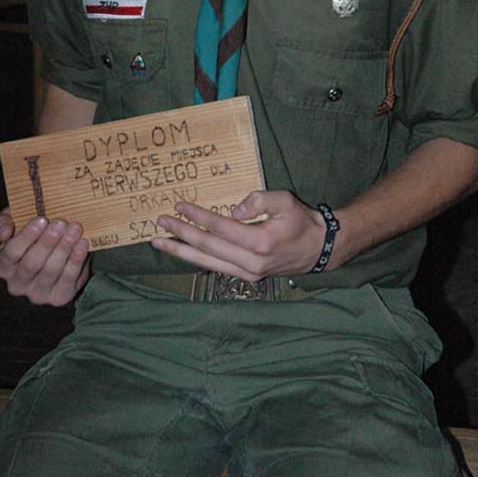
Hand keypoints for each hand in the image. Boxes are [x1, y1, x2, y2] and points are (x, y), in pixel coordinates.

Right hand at [0, 208, 90, 305]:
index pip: (11, 253)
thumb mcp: (13, 222)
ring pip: (51, 271)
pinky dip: (76, 260)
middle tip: (61, 223)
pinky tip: (82, 243)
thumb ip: (2, 224)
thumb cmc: (30, 233)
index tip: (42, 220)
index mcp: (3, 266)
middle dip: (47, 242)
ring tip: (74, 229)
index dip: (26, 237)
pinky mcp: (59, 297)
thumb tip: (5, 233)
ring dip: (64, 248)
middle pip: (31, 264)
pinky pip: (69, 279)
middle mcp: (17, 284)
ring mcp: (38, 294)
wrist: (56, 248)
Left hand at [151, 190, 329, 280]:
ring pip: (207, 263)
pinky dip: (197, 260)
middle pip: (207, 248)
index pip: (219, 228)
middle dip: (181, 235)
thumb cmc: (301, 221)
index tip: (179, 206)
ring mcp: (248, 273)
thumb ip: (259, 200)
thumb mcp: (285, 201)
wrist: (318, 248)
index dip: (197, 217)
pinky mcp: (248, 276)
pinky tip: (183, 253)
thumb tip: (234, 210)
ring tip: (160, 243)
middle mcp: (250, 262)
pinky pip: (216, 267)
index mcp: (259, 242)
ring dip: (181, 252)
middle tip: (161, 223)